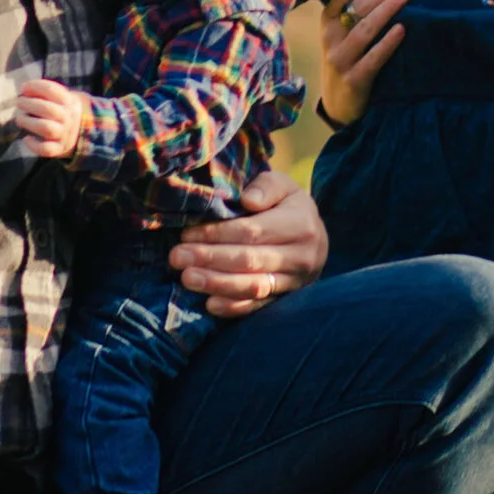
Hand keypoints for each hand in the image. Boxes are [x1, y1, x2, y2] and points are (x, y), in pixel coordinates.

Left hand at [15, 79, 86, 158]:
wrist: (82, 131)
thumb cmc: (62, 109)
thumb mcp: (61, 97)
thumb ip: (45, 92)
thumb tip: (24, 88)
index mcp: (69, 101)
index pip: (52, 90)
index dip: (35, 86)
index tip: (24, 87)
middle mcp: (68, 117)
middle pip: (48, 110)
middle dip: (29, 104)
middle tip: (19, 102)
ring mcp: (64, 134)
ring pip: (47, 128)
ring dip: (28, 122)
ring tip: (19, 118)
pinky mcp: (59, 148)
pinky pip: (46, 149)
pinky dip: (34, 145)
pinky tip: (26, 139)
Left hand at [171, 170, 326, 315]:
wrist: (316, 236)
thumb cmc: (288, 206)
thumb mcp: (283, 186)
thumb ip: (265, 186)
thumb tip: (247, 201)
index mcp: (300, 224)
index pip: (252, 232)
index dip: (217, 234)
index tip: (187, 234)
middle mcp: (302, 256)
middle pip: (249, 260)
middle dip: (209, 259)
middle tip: (177, 257)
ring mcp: (296, 281)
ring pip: (253, 286)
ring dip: (217, 284)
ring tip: (187, 278)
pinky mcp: (288, 298)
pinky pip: (260, 306)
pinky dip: (234, 307)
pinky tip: (209, 304)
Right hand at [317, 0, 410, 126]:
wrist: (339, 102)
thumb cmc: (348, 54)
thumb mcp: (344, 30)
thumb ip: (357, 6)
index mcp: (328, 19)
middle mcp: (331, 36)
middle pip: (357, 6)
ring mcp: (341, 59)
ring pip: (364, 30)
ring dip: (386, 9)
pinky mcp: (354, 79)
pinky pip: (373, 59)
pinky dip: (388, 43)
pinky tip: (403, 29)